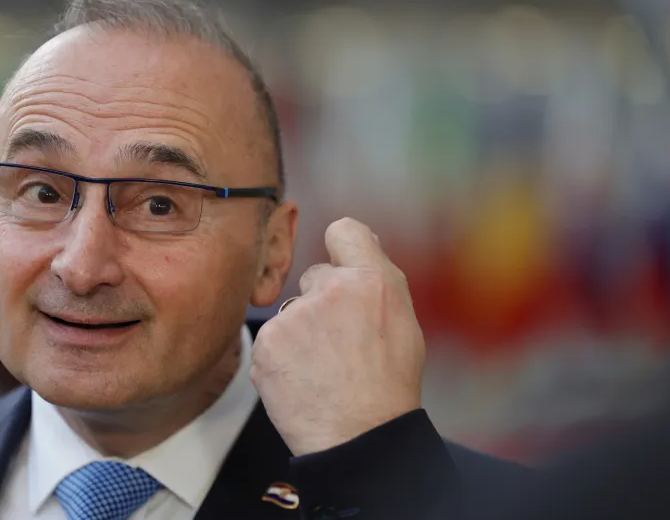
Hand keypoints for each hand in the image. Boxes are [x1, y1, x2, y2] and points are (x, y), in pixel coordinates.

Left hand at [250, 217, 425, 455]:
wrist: (359, 438)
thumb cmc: (387, 384)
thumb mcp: (403, 322)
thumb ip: (378, 276)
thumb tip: (356, 238)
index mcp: (371, 280)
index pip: (344, 231)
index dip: (341, 248)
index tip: (340, 266)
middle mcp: (330, 290)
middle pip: (314, 278)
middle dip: (322, 304)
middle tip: (341, 345)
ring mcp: (293, 316)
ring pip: (291, 313)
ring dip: (301, 334)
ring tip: (323, 370)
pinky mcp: (266, 343)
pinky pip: (271, 340)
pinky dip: (281, 358)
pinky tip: (303, 380)